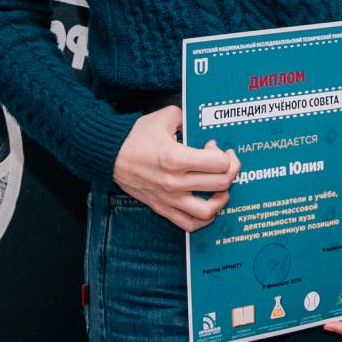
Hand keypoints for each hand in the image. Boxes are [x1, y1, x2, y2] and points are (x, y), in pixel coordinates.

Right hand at [111, 106, 239, 231]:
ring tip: (221, 188)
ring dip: (222, 199)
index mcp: (176, 158)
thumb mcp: (165, 117)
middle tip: (225, 163)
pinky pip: (189, 224)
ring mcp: (169, 198)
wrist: (110, 155)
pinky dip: (204, 219)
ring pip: (208, 211)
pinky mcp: (162, 208)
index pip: (219, 163)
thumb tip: (202, 126)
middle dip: (231, 171)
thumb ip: (188, 118)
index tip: (214, 146)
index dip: (223, 153)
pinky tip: (209, 206)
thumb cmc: (137, 136)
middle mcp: (174, 182)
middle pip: (220, 184)